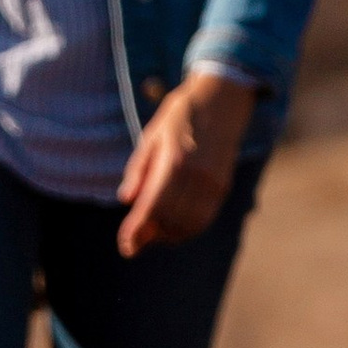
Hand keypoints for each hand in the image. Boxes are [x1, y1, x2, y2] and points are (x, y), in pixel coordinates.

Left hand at [116, 68, 256, 257]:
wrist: (221, 101)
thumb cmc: (180, 117)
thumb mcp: (151, 136)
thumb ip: (138, 169)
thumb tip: (126, 200)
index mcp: (174, 161)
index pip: (152, 206)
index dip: (137, 231)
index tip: (125, 246)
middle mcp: (196, 176)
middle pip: (169, 220)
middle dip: (149, 236)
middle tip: (133, 241)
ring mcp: (213, 183)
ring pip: (189, 225)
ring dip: (168, 235)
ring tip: (152, 234)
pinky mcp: (222, 187)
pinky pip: (204, 218)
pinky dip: (187, 229)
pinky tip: (173, 227)